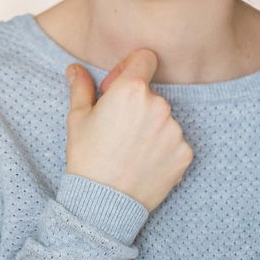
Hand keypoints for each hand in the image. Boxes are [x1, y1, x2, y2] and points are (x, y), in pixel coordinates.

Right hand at [64, 49, 193, 212]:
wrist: (103, 202)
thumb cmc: (87, 156)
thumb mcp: (77, 118)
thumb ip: (80, 87)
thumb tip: (75, 68)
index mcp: (132, 89)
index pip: (145, 57)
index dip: (130, 68)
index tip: (119, 88)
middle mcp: (159, 105)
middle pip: (151, 92)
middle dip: (137, 103)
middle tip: (117, 127)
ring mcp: (175, 130)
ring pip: (163, 117)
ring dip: (150, 126)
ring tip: (129, 148)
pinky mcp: (185, 153)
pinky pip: (174, 141)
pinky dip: (162, 148)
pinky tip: (143, 161)